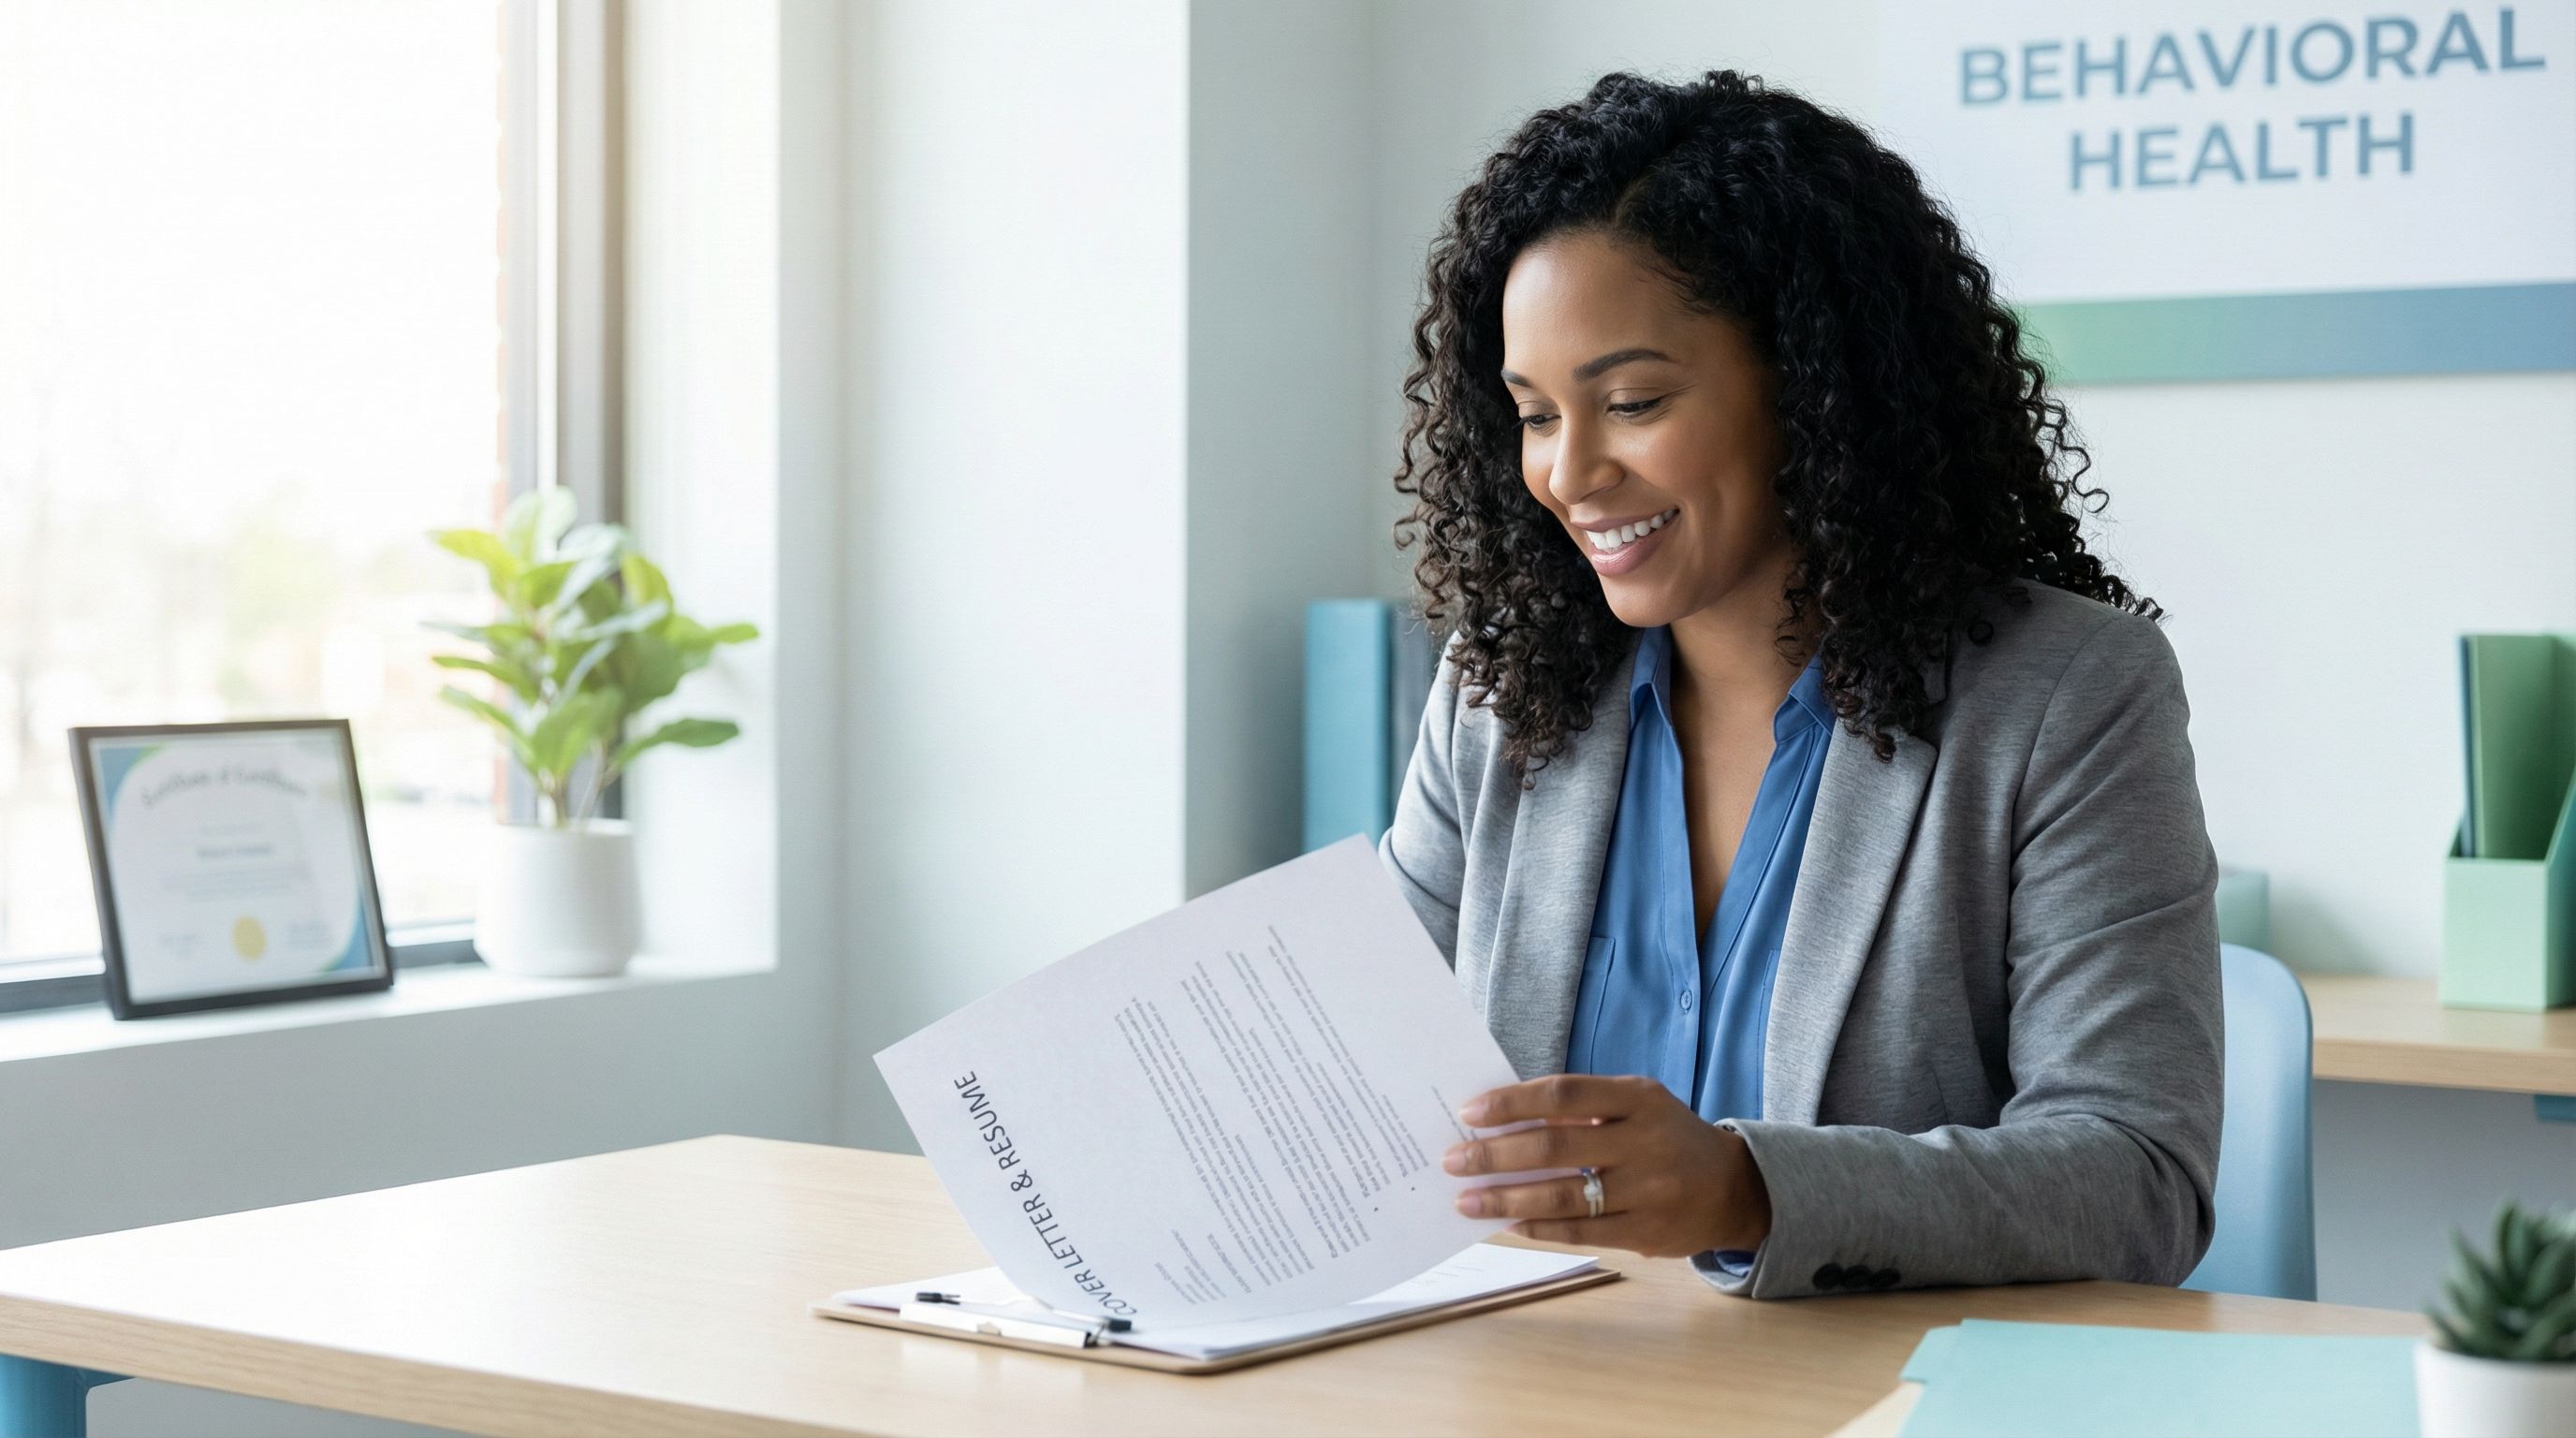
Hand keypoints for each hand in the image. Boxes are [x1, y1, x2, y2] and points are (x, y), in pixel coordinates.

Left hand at [1441, 1073, 1771, 1257]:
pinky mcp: (1647, 1231)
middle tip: (1453, 1161)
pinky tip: (1507, 1222)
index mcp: (1639, 1098)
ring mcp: (1649, 1190)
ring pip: (1562, 1196)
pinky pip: (1581, 1231)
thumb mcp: (1636, 1106)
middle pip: (1554, 1148)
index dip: (1511, 1103)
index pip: (1563, 1095)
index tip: (1468, 1113)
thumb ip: (1582, 1111)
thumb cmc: (1666, 1138)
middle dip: (1494, 1155)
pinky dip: (1538, 1227)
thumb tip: (1502, 1122)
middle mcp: (1646, 1141)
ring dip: (1506, 1199)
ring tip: (1467, 1200)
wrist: (1735, 1188)